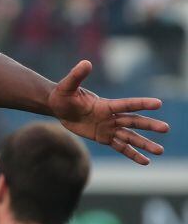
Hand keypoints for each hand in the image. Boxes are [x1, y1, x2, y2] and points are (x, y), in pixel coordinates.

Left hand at [49, 60, 169, 164]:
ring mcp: (109, 128)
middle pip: (133, 121)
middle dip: (148, 125)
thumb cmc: (62, 95)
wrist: (58, 107)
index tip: (158, 103)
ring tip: (160, 151)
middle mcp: (111, 116)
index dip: (141, 103)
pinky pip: (120, 147)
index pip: (126, 104)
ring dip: (145, 144)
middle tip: (166, 128)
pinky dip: (132, 154)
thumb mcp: (67, 86)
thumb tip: (85, 62)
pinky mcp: (104, 137)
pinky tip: (145, 161)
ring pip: (130, 137)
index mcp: (105, 105)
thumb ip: (77, 75)